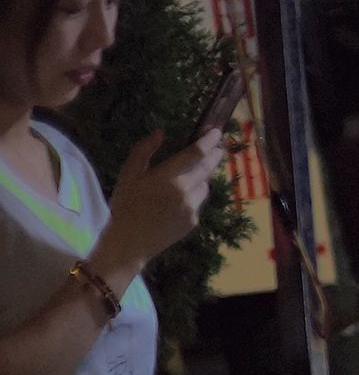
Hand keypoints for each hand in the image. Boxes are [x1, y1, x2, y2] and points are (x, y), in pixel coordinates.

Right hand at [93, 130, 219, 282]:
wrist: (129, 242)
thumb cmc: (125, 206)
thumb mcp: (128, 175)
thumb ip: (143, 151)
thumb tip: (160, 132)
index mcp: (167, 178)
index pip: (195, 154)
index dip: (208, 141)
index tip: (216, 132)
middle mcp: (184, 191)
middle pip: (207, 168)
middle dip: (214, 156)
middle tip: (217, 148)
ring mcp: (191, 207)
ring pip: (204, 185)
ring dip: (202, 178)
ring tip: (193, 174)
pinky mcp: (194, 220)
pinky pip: (198, 202)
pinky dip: (193, 196)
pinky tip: (179, 199)